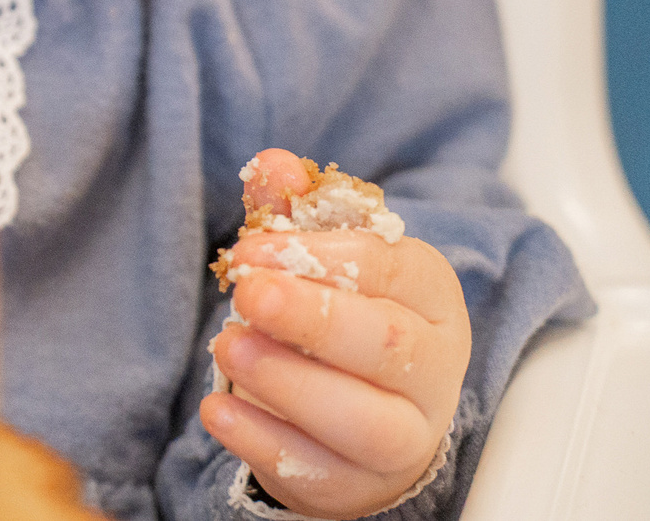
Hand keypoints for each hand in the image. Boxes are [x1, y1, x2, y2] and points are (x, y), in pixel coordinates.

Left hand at [202, 232, 470, 517]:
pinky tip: (218, 409)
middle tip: (246, 294)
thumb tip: (275, 165)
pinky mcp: (358, 483)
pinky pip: (317, 470)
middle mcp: (431, 370)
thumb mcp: (321, 260)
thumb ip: (295, 212)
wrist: (361, 413)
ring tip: (227, 347)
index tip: (250, 249)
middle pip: (387, 346)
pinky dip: (261, 439)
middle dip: (311, 317)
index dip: (316, 257)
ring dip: (286, 380)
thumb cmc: (342, 320)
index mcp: (429, 298)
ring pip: (363, 420)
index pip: (390, 271)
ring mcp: (403, 437)